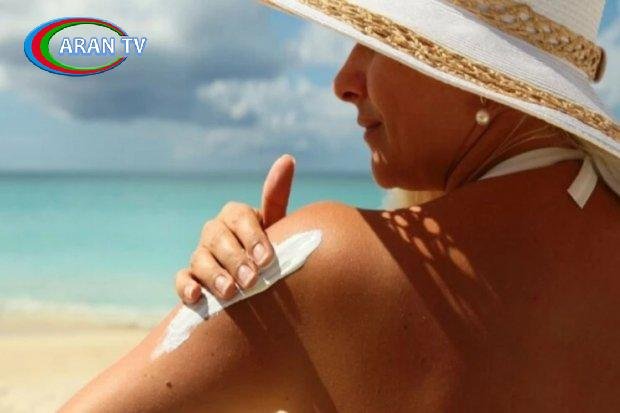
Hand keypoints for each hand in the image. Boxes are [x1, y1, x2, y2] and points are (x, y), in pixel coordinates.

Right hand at [175, 154, 295, 302]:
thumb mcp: (276, 225)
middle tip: (252, 280)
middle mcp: (215, 232)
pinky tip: (196, 297)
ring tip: (230, 292)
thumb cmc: (268, 249)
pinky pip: (181, 279)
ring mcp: (201, 255)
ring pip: (200, 259)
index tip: (267, 258)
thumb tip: (287, 158)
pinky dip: (185, 286)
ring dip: (214, 275)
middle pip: (218, 238)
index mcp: (236, 216)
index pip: (239, 217)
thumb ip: (276, 196)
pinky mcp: (190, 279)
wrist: (259, 282)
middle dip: (235, 259)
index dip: (252, 237)